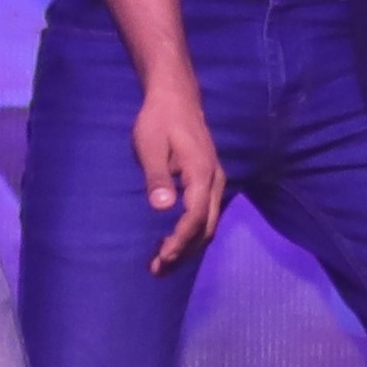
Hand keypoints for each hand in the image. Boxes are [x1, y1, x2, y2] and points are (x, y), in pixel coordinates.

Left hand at [131, 75, 229, 274]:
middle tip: (157, 270)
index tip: (162, 257)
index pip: (195, 217)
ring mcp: (214, 183)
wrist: (176, 97)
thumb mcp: (151, 146)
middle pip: (206, 227)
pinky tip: (171, 241)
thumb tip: (161, 207)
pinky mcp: (208, 183)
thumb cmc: (159, 120)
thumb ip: (156, 177)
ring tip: (161, 263)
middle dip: (184, 252)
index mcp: (201, 173)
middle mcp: (215, 181)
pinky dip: (190, 234)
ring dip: (188, 247)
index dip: (180, 241)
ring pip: (208, 225)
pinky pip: (205, 216)